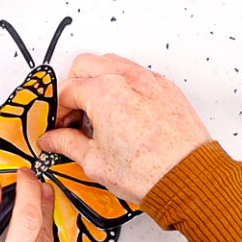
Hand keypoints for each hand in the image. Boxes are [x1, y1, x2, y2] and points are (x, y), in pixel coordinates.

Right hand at [38, 53, 210, 203]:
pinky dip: (121, 84)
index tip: (58, 126)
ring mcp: (148, 80)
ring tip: (96, 112)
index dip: (56, 111)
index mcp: (104, 92)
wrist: (188, 178)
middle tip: (73, 115)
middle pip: (84, 66)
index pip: (66, 90)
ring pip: (110, 63)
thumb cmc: (150, 172)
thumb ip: (67, 143)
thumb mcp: (95, 162)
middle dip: (72, 88)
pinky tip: (120, 111)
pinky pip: (134, 73)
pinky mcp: (165, 87)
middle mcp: (126, 79)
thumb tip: (53, 139)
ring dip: (96, 81)